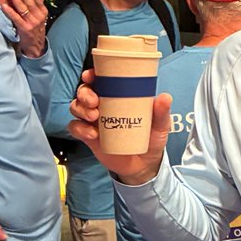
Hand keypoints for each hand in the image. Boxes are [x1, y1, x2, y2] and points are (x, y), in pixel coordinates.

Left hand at [2, 0, 47, 57]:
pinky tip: (4, 6)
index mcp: (43, 12)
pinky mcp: (25, 29)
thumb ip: (37, 5)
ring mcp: (32, 23)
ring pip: (23, 9)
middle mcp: (38, 17)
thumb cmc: (35, 28)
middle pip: (30, 2)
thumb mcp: (39, 16)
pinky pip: (16, 18)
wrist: (36, 45)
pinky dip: (10, 12)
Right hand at [68, 68, 171, 184]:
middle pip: (84, 92)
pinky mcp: (88, 136)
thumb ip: (161, 113)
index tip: (91, 75)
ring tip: (94, 117)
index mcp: (118, 96)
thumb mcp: (159, 126)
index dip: (92, 75)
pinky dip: (79, 129)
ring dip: (81, 109)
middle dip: (85, 93)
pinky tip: (92, 134)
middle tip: (94, 101)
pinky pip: (75, 128)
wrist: (143, 165)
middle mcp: (103, 106)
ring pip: (76, 107)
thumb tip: (165, 97)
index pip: (101, 80)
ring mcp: (94, 121)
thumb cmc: (151, 139)